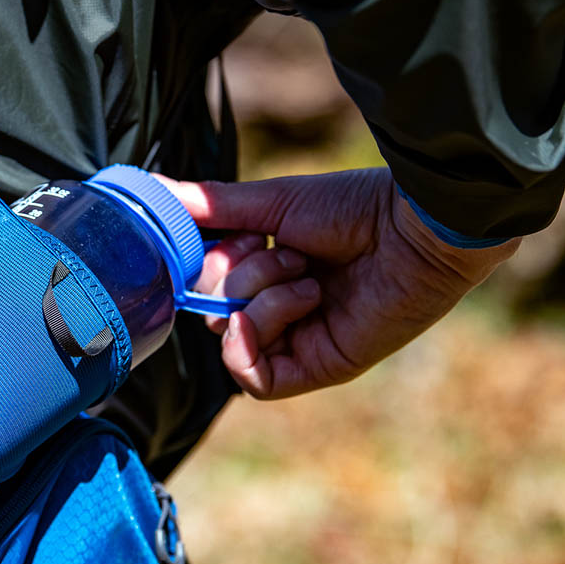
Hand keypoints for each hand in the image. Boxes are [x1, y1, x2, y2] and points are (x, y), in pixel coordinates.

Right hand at [160, 168, 519, 398]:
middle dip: (234, 274)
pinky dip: (255, 339)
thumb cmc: (355, 208)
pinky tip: (289, 303)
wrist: (413, 227)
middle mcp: (280, 309)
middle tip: (277, 250)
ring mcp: (297, 342)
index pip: (207, 283)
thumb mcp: (270, 204)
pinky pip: (253, 378)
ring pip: (230, 340)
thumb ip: (212, 207)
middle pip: (212, 311)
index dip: (204, 262)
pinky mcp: (315, 368)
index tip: (228, 235)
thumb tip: (152, 186)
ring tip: (303, 273)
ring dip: (256, 298)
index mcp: (270, 272)